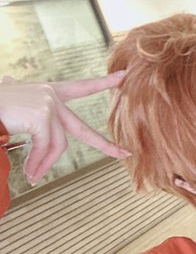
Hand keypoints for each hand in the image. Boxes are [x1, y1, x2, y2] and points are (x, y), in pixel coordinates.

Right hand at [0, 73, 128, 183]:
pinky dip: (37, 163)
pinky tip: (30, 173)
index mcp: (50, 91)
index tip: (124, 76)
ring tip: (33, 176)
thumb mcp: (8, 94)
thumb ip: (15, 90)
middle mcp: (53, 96)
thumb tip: (10, 80)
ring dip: (44, 164)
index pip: (82, 88)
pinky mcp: (41, 117)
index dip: (103, 83)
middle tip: (125, 155)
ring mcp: (49, 106)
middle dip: (106, 145)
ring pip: (57, 145)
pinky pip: (45, 147)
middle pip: (82, 130)